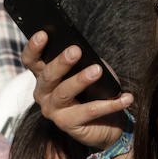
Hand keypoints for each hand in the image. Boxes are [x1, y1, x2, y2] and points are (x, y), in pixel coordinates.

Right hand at [23, 32, 132, 150]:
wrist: (107, 122)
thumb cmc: (96, 90)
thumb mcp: (90, 70)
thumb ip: (84, 61)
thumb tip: (85, 51)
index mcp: (44, 76)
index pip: (32, 60)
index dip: (34, 47)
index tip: (43, 34)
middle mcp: (43, 93)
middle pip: (48, 76)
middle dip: (61, 62)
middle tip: (75, 50)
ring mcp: (53, 110)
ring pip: (64, 93)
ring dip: (81, 80)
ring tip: (97, 70)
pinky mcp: (66, 124)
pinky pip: (89, 111)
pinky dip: (109, 104)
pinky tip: (125, 97)